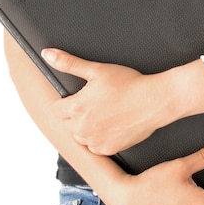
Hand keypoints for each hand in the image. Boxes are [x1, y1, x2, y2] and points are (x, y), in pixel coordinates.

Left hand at [42, 48, 172, 154]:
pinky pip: (95, 147)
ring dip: (86, 128)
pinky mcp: (108, 149)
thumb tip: (48, 55)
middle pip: (67, 124)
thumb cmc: (129, 84)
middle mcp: (82, 128)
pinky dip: (99, 139)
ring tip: (105, 114)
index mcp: (76, 107)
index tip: (79, 98)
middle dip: (75, 114)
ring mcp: (95, 141)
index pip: (56, 109)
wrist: (154, 101)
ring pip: (80, 137)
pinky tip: (112, 125)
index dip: (66, 102)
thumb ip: (69, 63)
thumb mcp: (96, 70)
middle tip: (96, 104)